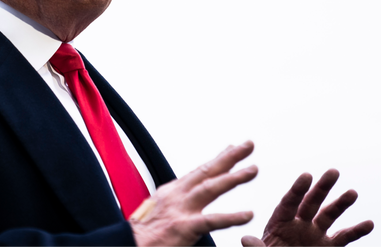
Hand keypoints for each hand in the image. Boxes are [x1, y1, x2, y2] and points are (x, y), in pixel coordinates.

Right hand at [131, 141, 257, 246]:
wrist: (127, 246)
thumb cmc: (143, 234)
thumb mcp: (159, 208)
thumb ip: (176, 200)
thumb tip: (189, 192)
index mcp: (172, 192)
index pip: (199, 171)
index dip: (218, 159)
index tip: (233, 147)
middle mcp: (177, 196)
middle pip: (207, 171)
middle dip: (229, 156)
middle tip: (249, 144)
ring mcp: (181, 210)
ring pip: (211, 188)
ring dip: (233, 178)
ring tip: (253, 170)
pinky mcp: (184, 228)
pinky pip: (212, 221)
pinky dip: (231, 217)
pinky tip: (248, 214)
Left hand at [241, 169, 373, 246]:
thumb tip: (246, 239)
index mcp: (279, 224)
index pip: (289, 203)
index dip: (297, 190)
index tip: (306, 176)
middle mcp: (299, 225)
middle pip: (311, 202)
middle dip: (322, 187)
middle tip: (333, 171)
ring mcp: (314, 235)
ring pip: (329, 215)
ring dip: (341, 204)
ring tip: (352, 193)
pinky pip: (344, 238)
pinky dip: (356, 231)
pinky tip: (369, 223)